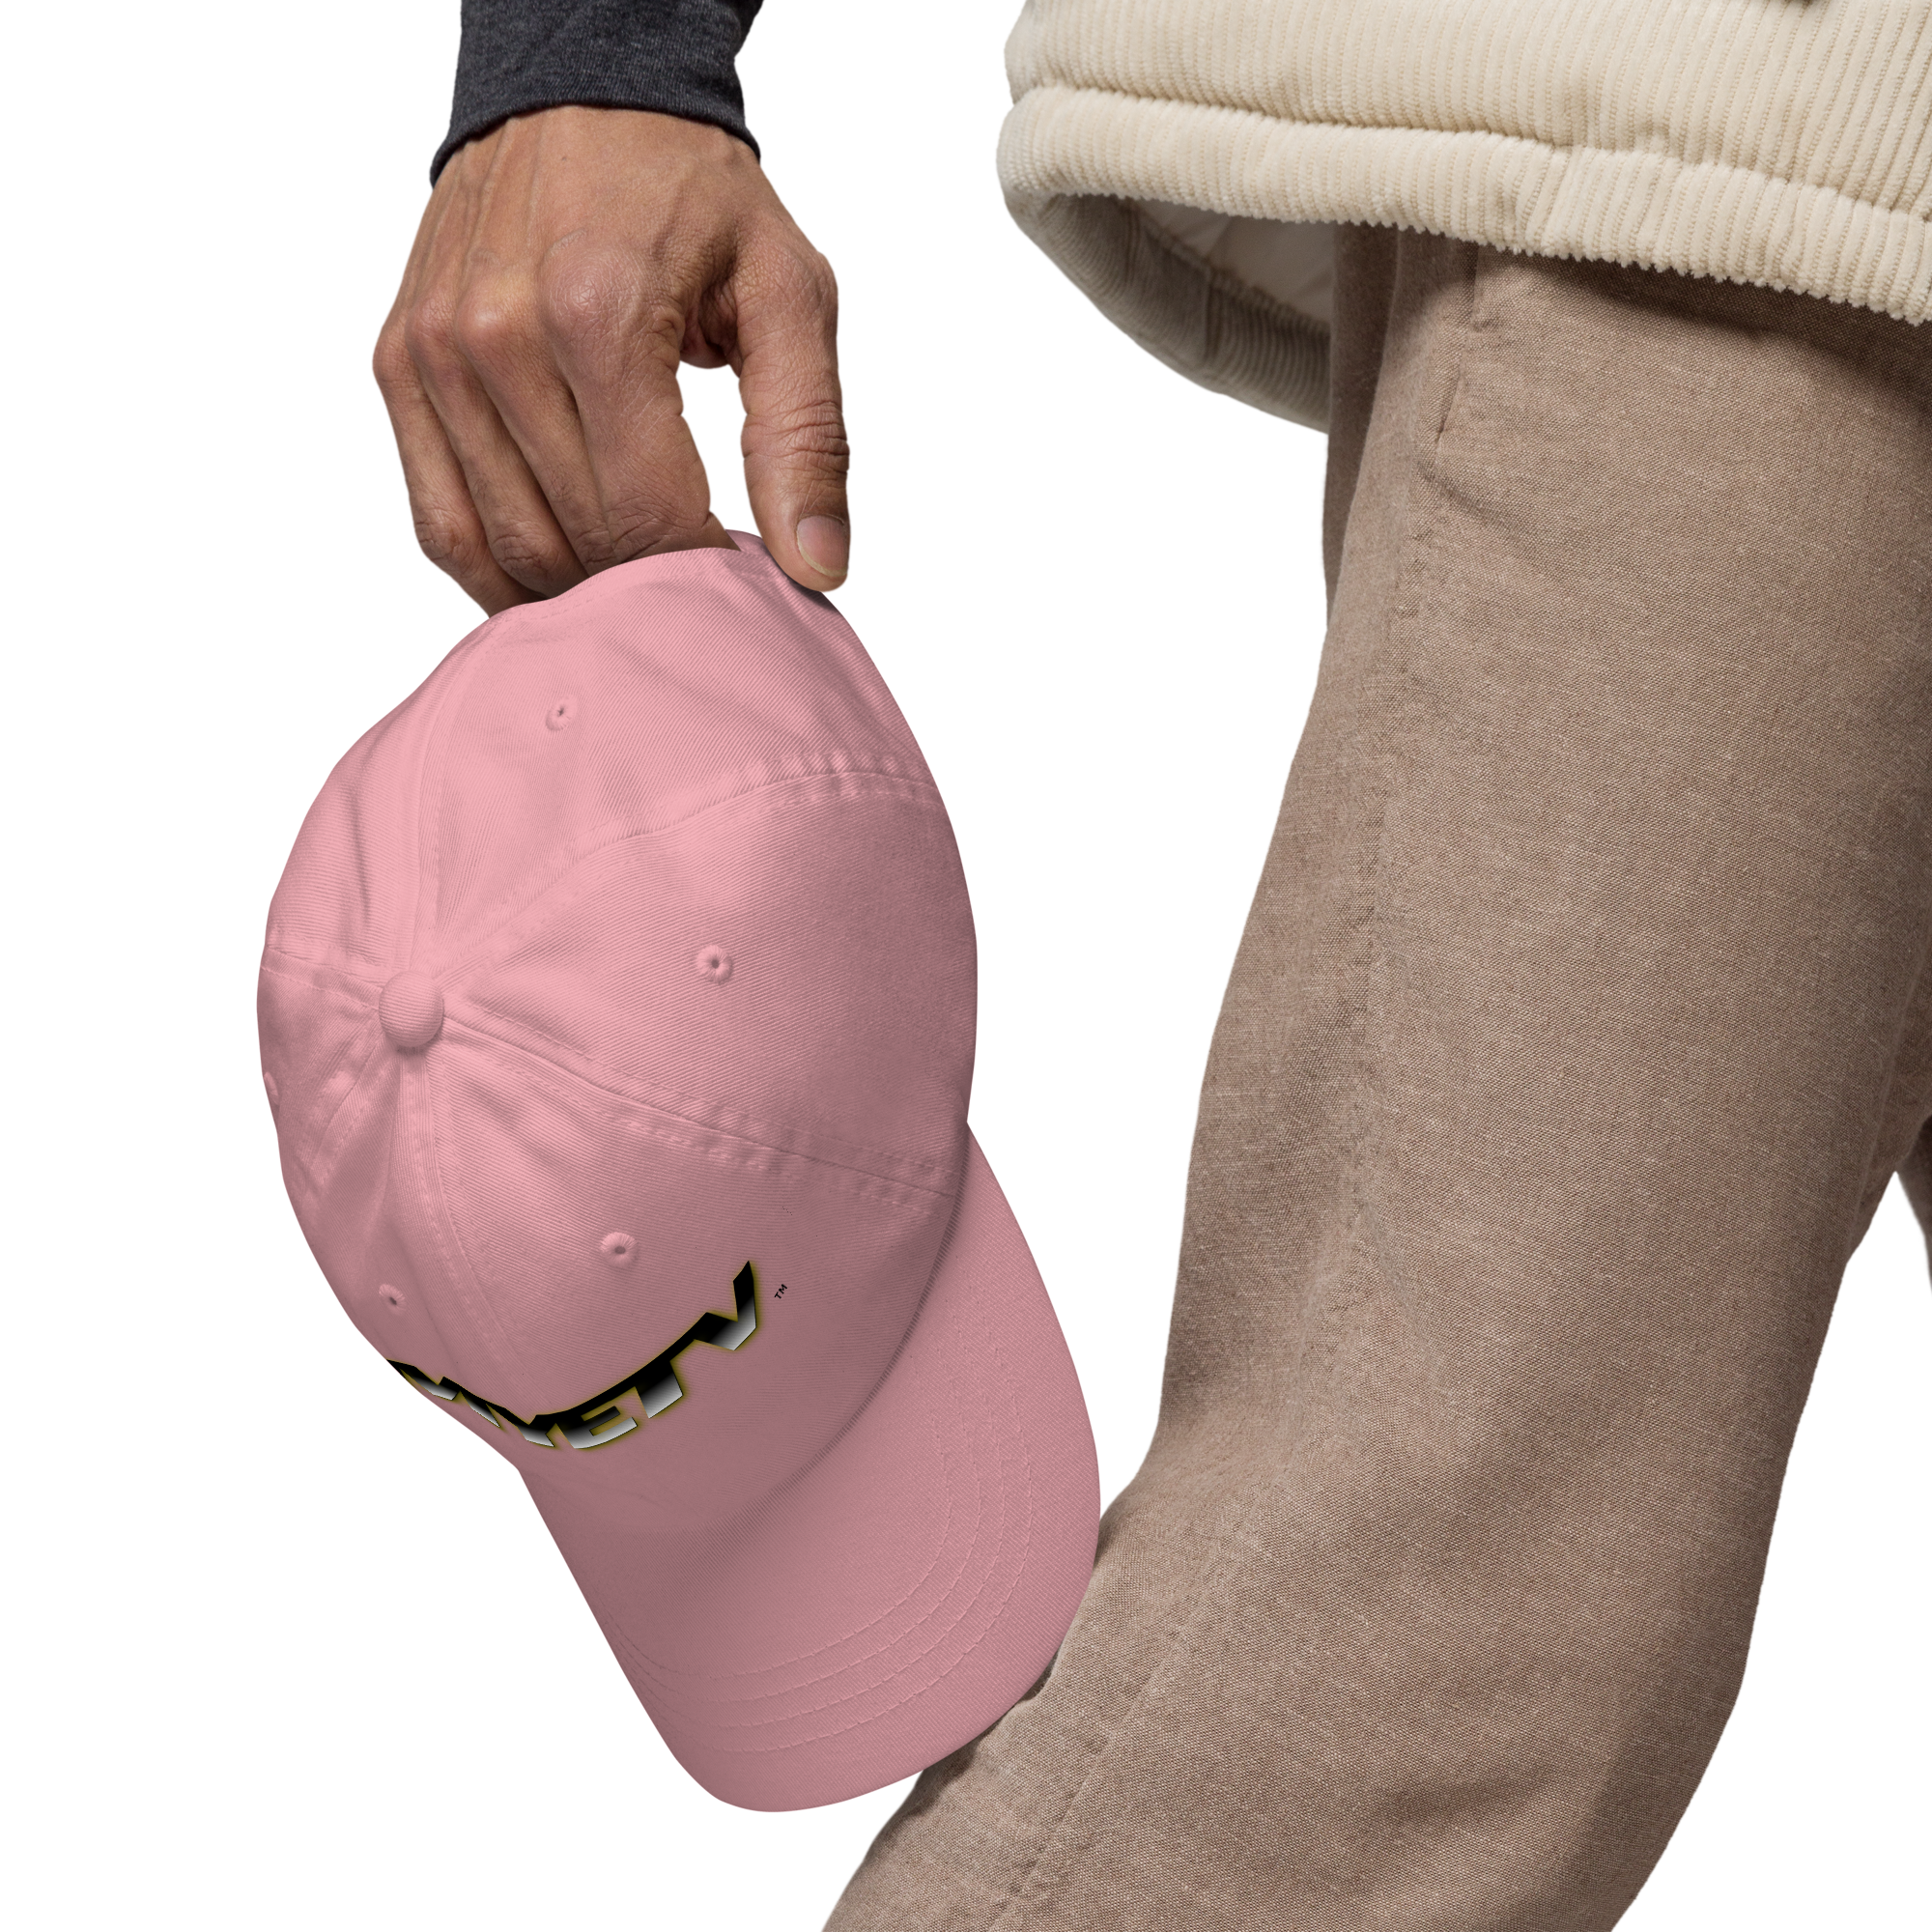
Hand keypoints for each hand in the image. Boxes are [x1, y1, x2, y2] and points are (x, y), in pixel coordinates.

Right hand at [372, 107, 850, 612]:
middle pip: (580, 538)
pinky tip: (555, 581)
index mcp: (599, 314)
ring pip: (506, 544)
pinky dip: (496, 574)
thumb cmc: (694, 197)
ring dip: (578, 588)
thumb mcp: (788, 295)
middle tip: (692, 579)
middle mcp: (499, 336)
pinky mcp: (400, 368)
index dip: (701, 572)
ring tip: (633, 578)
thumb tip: (817, 566)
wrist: (579, 93)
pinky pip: (438, 523)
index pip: (648, 515)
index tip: (737, 577)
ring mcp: (435, 355)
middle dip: (647, 582)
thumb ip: (806, 435)